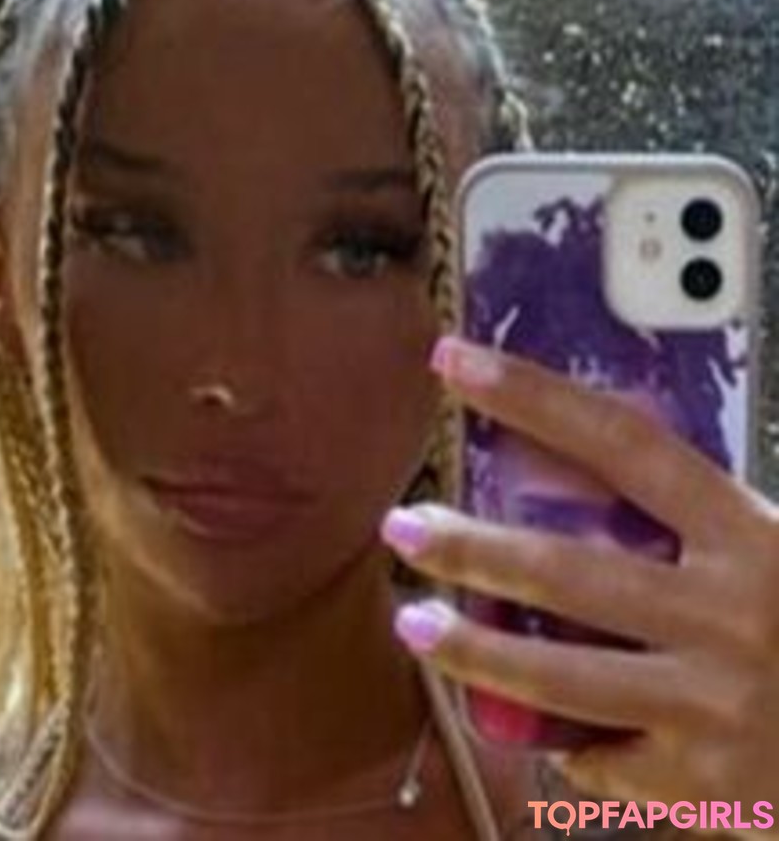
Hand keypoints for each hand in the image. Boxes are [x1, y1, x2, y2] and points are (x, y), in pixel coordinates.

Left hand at [381, 335, 778, 835]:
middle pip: (565, 569)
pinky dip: (563, 745)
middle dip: (470, 548)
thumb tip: (572, 467)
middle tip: (402, 526)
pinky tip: (531, 730)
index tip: (453, 360)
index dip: (531, 397)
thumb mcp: (773, 550)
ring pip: (557, 677)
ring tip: (412, 624)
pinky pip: (599, 760)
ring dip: (472, 651)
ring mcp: (717, 702)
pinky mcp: (706, 785)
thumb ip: (692, 522)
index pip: (621, 443)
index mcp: (749, 533)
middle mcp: (730, 611)